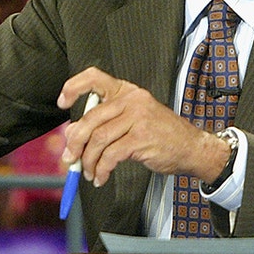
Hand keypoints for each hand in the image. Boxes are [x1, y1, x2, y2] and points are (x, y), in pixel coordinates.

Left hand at [57, 67, 229, 187]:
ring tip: (89, 172)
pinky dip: (101, 170)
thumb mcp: (131, 121)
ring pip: (98, 140)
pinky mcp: (141, 138)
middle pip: (90, 118)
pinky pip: (110, 156)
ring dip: (88, 161)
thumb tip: (71, 135)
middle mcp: (131, 100)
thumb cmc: (160, 134)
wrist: (190, 147)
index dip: (74, 87)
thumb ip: (103, 123)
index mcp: (127, 91)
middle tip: (70, 158)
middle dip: (75, 143)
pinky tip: (102, 176)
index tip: (62, 103)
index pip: (94, 77)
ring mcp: (137, 118)